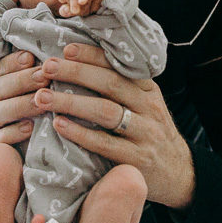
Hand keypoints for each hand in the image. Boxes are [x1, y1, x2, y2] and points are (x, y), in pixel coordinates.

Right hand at [0, 51, 47, 147]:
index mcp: (0, 89)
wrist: (35, 159)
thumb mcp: (43, 98)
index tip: (30, 57)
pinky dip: (13, 132)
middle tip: (44, 76)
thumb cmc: (44, 121)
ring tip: (41, 102)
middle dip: (21, 81)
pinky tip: (30, 127)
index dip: (12, 62)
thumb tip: (54, 58)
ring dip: (19, 105)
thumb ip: (42, 80)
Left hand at [33, 44, 194, 210]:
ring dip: (71, 102)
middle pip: (110, 83)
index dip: (92, 55)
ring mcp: (144, 133)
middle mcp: (148, 106)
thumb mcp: (143, 105)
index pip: (118, 65)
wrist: (178, 173)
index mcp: (147, 89)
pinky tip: (59, 125)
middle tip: (47, 68)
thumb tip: (79, 63)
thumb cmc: (149, 134)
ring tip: (43, 97)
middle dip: (75, 72)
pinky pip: (105, 143)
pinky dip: (80, 133)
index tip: (66, 49)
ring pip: (106, 111)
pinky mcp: (137, 159)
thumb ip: (120, 88)